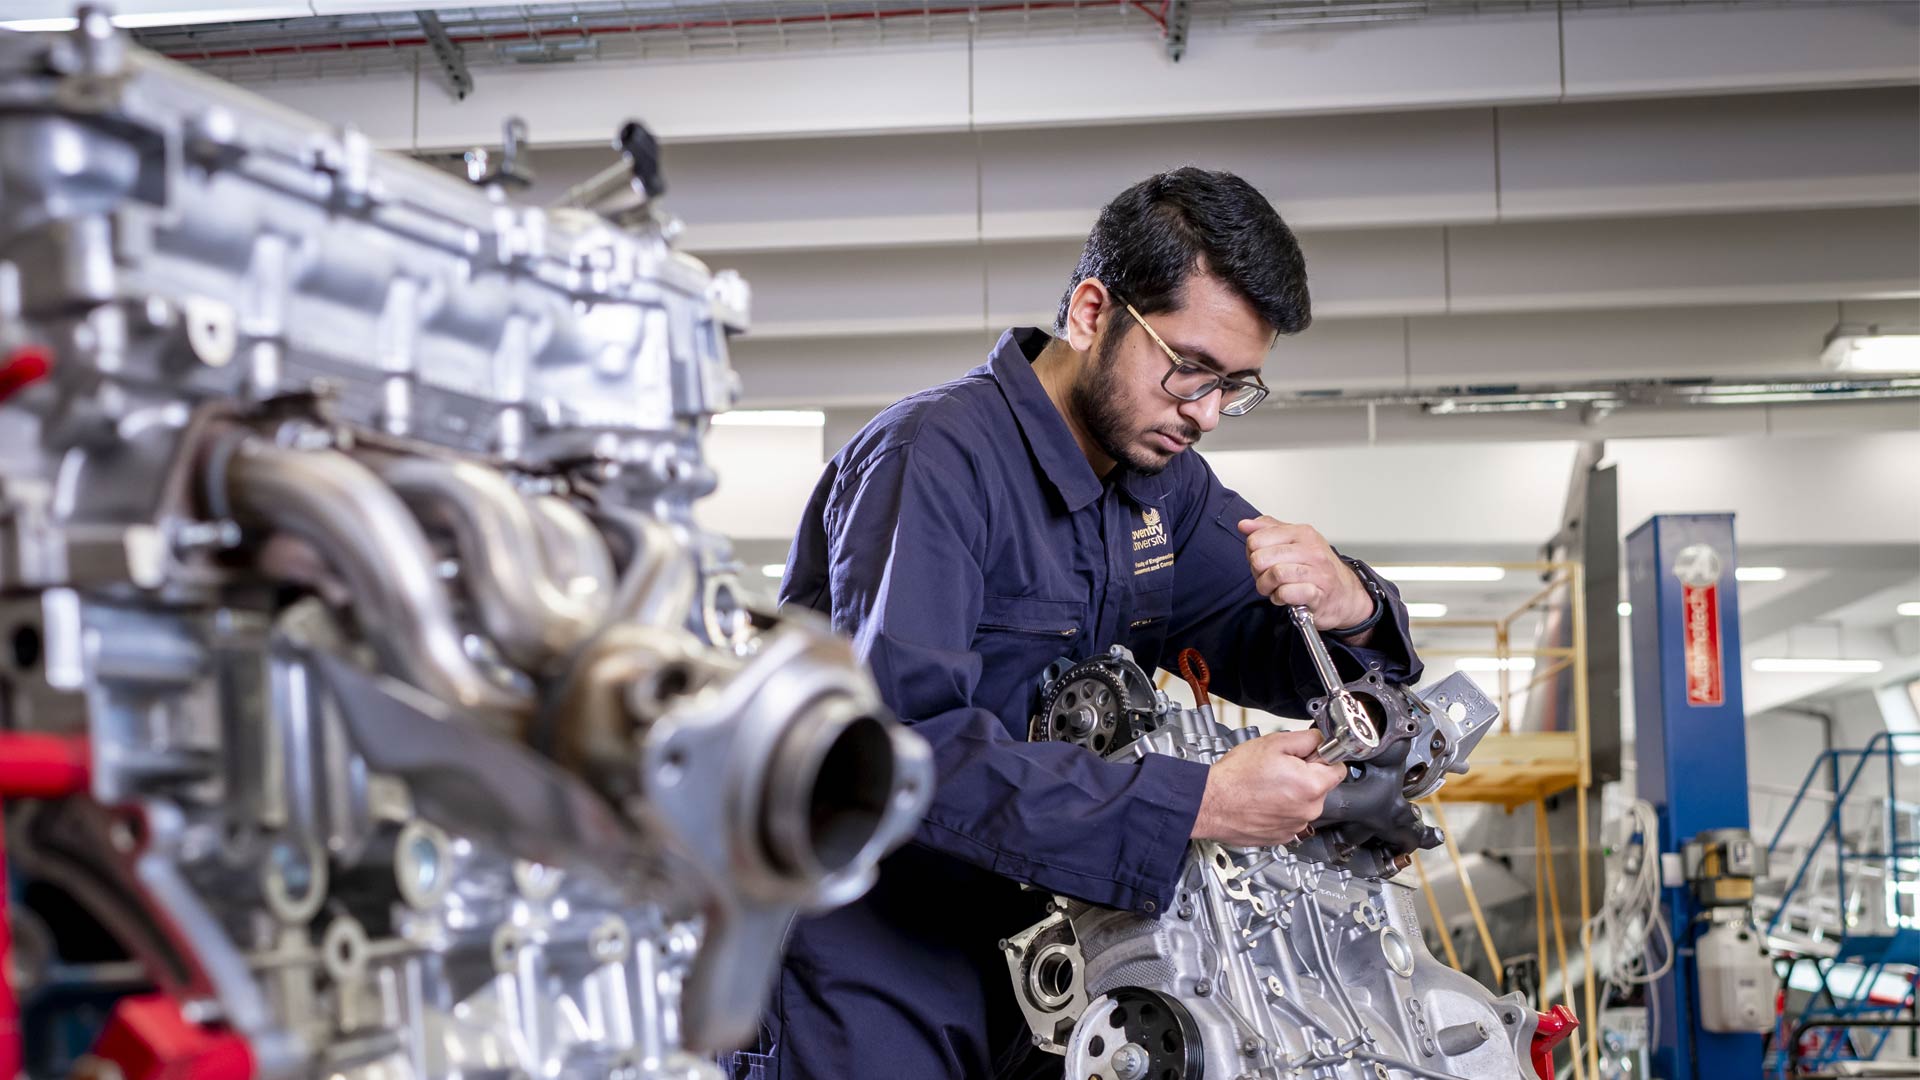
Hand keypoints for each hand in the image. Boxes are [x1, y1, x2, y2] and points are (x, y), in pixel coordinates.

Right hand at [1191, 729, 1345, 845]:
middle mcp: (1309, 810)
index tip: (1311, 755)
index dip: (1323, 757)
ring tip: (1267, 786)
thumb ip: (1306, 739)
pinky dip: (1281, 810)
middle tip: (1279, 768)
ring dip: (1292, 794)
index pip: (1338, 768)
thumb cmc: (1235, 777)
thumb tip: (1320, 740)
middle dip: (1305, 775)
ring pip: (1305, 803)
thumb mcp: (1273, 743)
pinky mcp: (1283, 837)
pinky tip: (1263, 800)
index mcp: (1311, 785)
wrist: (1210, 803)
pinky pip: (1291, 818)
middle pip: (1320, 786)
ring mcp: (1296, 826)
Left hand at [1235, 516, 1372, 629]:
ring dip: (1267, 586)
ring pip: (1274, 574)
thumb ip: (1268, 530)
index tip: (1263, 559)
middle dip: (1257, 572)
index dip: (1252, 553)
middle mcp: (1312, 550)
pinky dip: (1280, 598)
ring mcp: (1317, 572)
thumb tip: (1244, 525)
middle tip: (1266, 576)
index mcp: (1302, 533)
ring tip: (1274, 588)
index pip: (1257, 538)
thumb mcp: (1294, 542)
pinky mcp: (1318, 595)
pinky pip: (1286, 593)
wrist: (1345, 594)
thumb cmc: (1317, 568)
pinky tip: (1284, 597)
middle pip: (1261, 558)